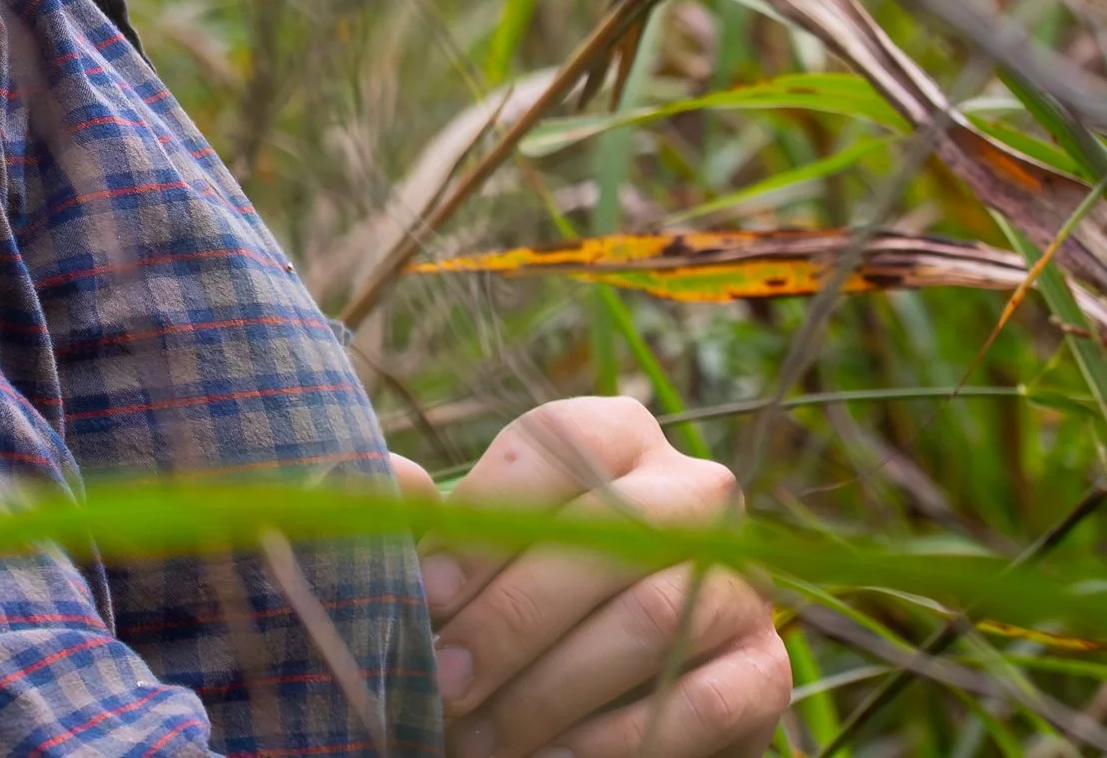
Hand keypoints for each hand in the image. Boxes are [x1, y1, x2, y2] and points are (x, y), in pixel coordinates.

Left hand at [389, 397, 791, 757]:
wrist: (593, 698)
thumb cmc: (512, 599)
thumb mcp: (467, 554)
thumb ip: (429, 518)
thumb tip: (392, 481)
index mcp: (614, 434)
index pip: (555, 448)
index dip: (487, 519)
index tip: (430, 594)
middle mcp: (692, 490)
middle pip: (611, 534)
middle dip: (516, 616)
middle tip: (447, 683)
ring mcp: (742, 578)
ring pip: (654, 619)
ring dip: (554, 690)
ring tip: (481, 737)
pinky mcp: (767, 670)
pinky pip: (705, 703)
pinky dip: (620, 741)